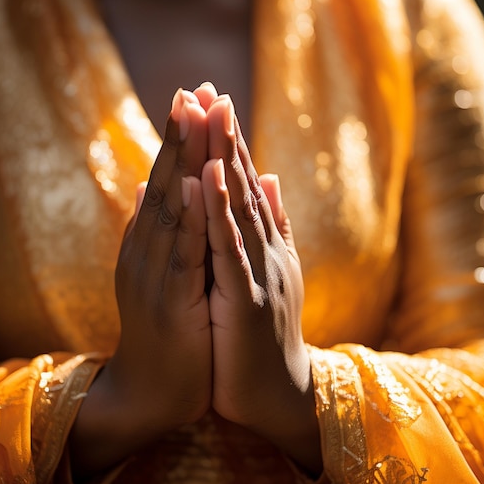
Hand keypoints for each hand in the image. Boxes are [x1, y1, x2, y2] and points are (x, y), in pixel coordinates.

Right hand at [71, 90, 211, 478]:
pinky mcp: (170, 304)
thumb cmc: (167, 334)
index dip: (179, 142)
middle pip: (165, 186)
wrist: (151, 392)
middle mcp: (145, 254)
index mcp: (150, 247)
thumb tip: (155, 190)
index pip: (167, 185)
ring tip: (193, 117)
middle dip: (179, 137)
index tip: (193, 99)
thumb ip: (164, 235)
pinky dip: (188, 218)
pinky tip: (196, 185)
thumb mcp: (166, 278)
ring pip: (170, 211)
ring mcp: (154, 277)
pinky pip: (182, 254)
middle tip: (191, 88)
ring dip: (182, 163)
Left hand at [202, 94, 321, 473]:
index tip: (214, 102)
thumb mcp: (269, 275)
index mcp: (262, 248)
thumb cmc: (264, 336)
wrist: (276, 394)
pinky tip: (206, 177)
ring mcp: (257, 274)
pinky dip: (217, 212)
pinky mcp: (246, 301)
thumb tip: (270, 180)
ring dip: (223, 160)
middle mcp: (264, 252)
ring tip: (210, 114)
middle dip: (226, 137)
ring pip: (237, 208)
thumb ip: (271, 227)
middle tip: (211, 89)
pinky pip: (226, 250)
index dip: (231, 144)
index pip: (244, 188)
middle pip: (243, 187)